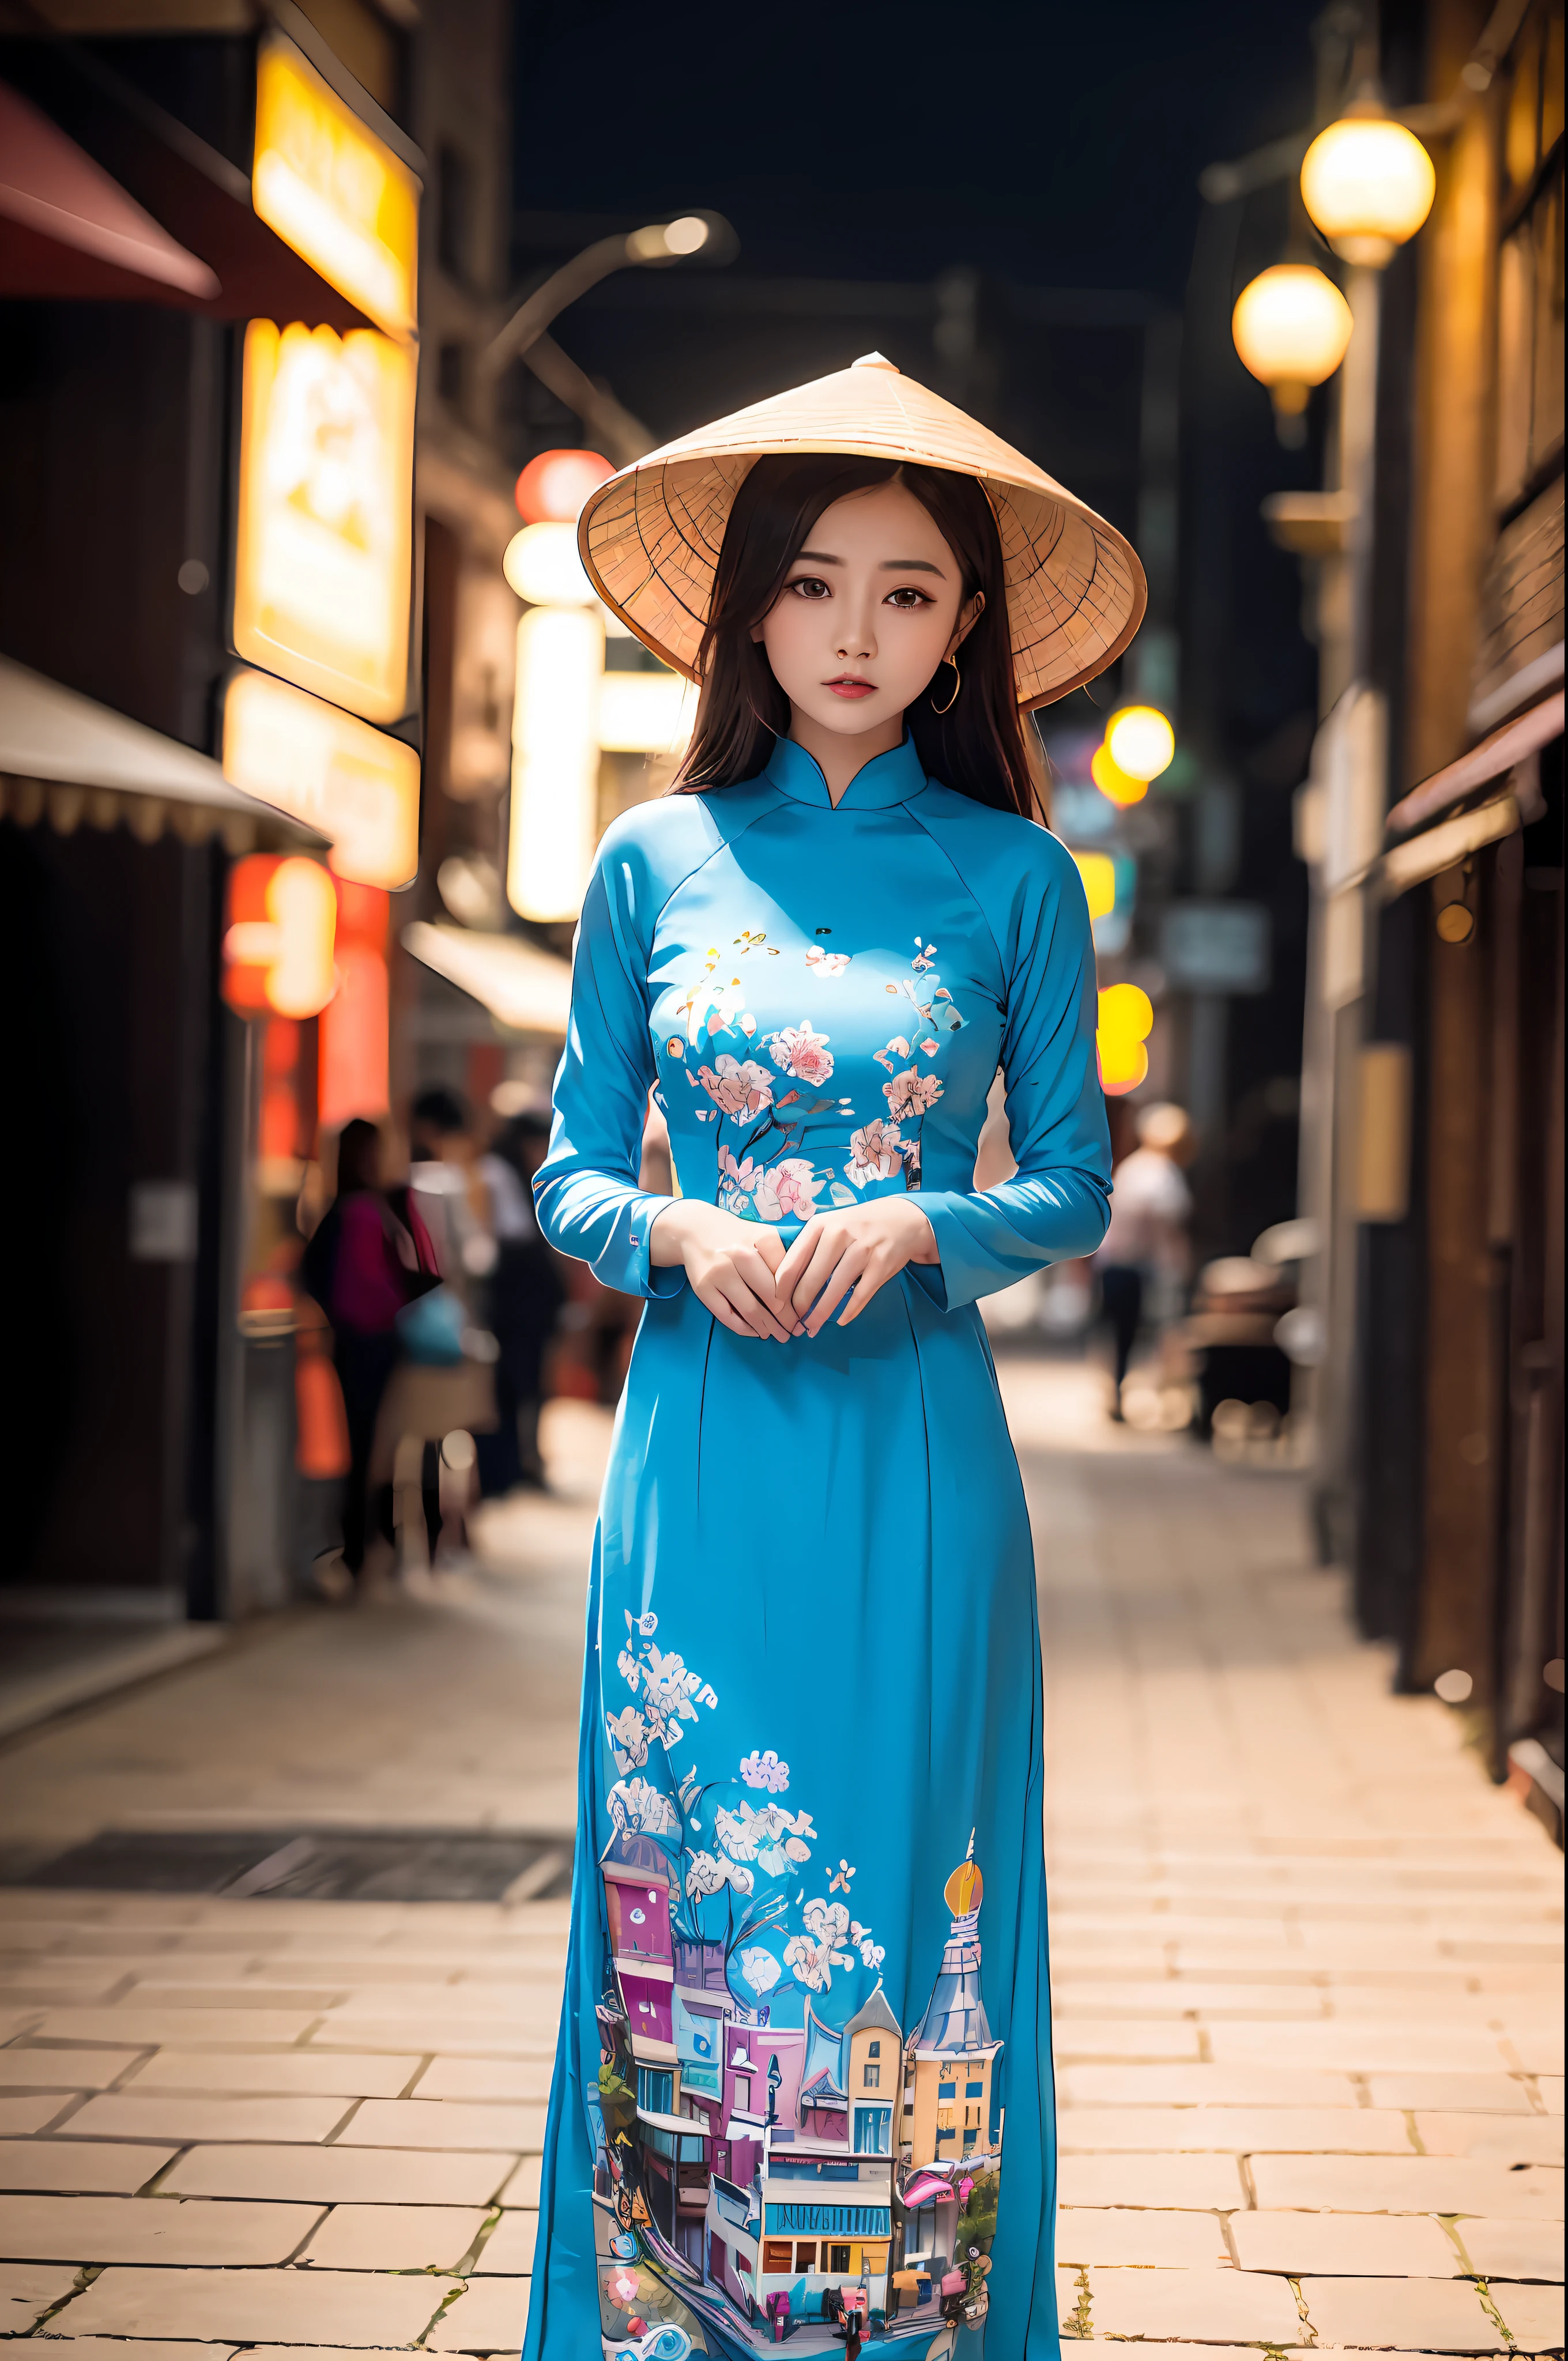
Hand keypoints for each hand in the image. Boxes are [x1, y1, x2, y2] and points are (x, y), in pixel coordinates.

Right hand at [649, 1200, 791, 1340]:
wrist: (696, 1230)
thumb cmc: (738, 1236)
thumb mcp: (763, 1235)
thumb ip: (783, 1257)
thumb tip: (803, 1292)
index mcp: (761, 1239)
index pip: (787, 1276)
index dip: (797, 1298)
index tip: (804, 1312)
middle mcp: (740, 1254)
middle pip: (771, 1295)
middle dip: (786, 1318)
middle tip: (795, 1329)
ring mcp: (719, 1272)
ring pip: (750, 1309)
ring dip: (768, 1327)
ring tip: (779, 1335)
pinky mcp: (703, 1288)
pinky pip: (727, 1316)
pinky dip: (745, 1328)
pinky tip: (756, 1331)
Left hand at [774, 1197, 937, 1335]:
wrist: (903, 1218)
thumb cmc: (858, 1226)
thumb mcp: (830, 1225)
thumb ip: (809, 1248)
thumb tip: (782, 1283)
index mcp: (820, 1225)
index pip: (792, 1262)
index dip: (781, 1290)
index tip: (775, 1307)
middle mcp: (840, 1234)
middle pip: (811, 1279)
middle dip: (799, 1307)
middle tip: (793, 1324)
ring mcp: (863, 1249)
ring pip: (835, 1289)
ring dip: (821, 1314)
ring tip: (811, 1328)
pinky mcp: (882, 1264)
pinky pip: (861, 1294)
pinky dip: (849, 1310)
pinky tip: (840, 1320)